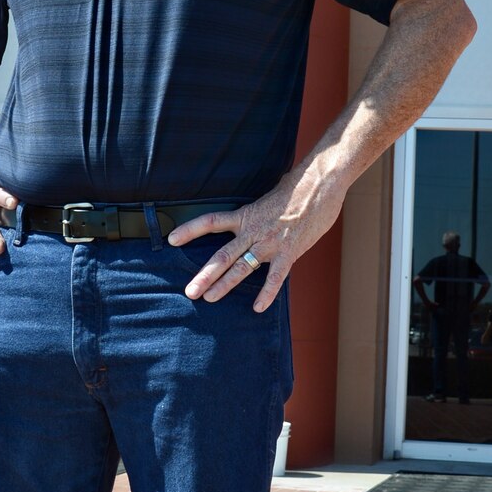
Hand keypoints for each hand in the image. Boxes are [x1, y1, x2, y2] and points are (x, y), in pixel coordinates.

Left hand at [168, 160, 345, 310]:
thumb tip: (258, 212)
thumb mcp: (271, 195)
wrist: (320, 183)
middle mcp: (253, 231)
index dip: (190, 230)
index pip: (211, 222)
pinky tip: (257, 308)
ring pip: (241, 268)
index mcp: (246, 215)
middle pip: (222, 255)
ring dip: (224, 285)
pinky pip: (275, 277)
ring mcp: (270, 243)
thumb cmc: (299, 186)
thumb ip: (260, 210)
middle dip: (204, 275)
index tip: (171, 239)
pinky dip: (266, 294)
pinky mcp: (289, 252)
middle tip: (190, 291)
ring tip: (209, 299)